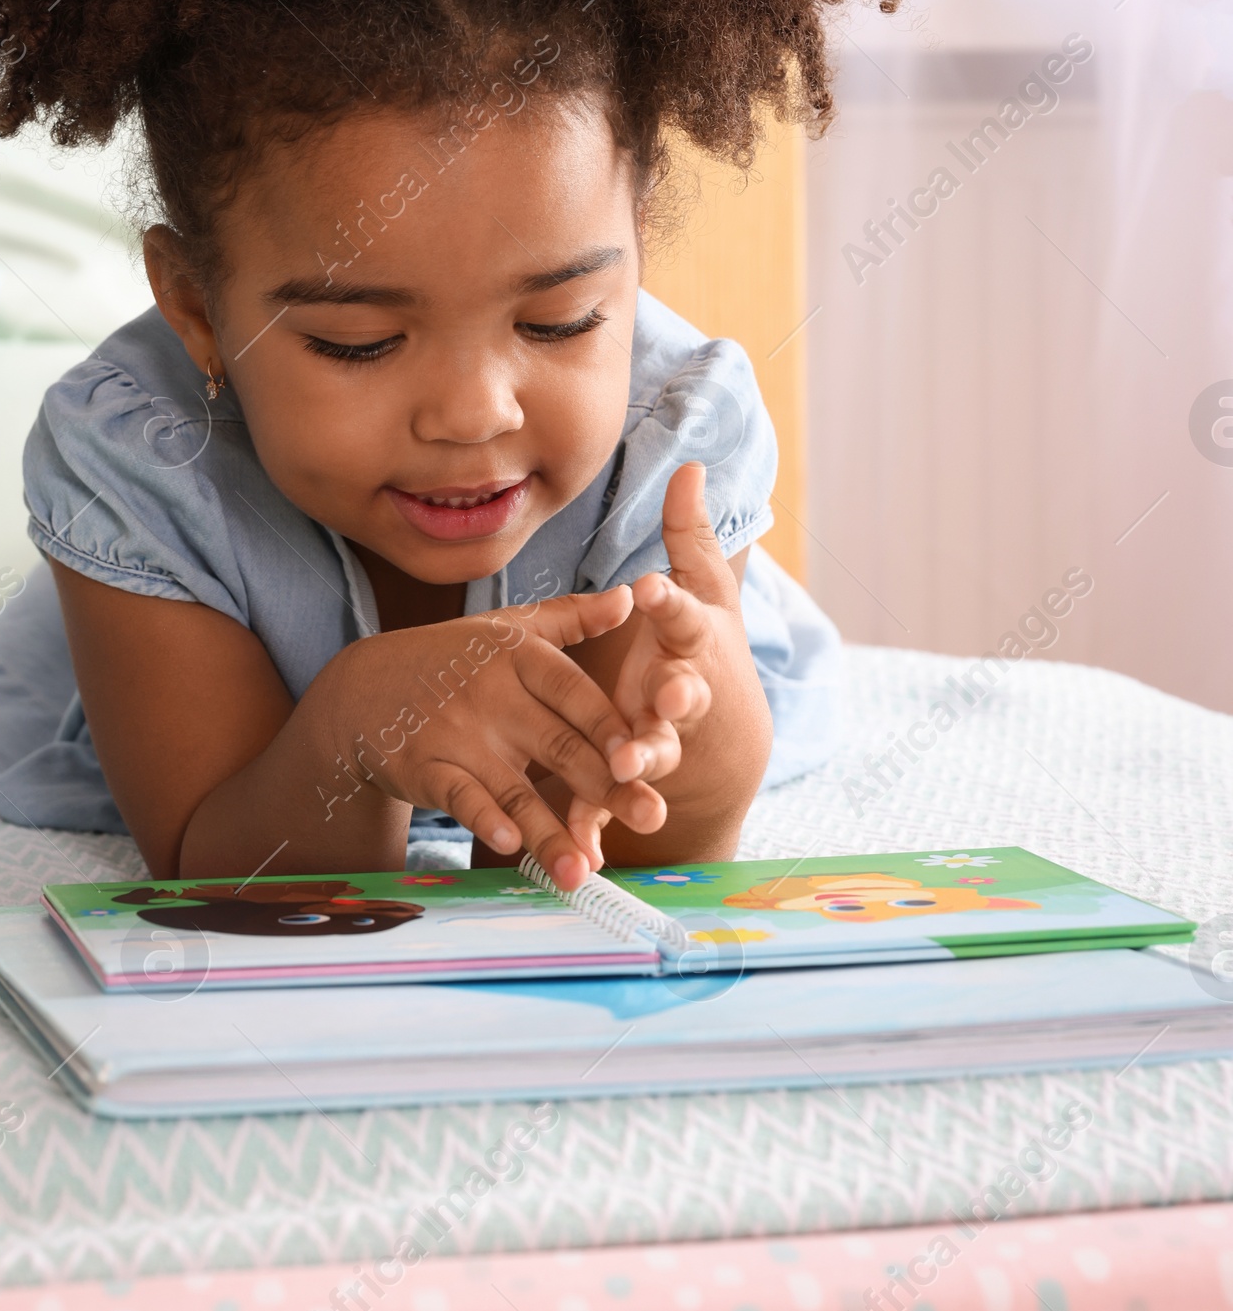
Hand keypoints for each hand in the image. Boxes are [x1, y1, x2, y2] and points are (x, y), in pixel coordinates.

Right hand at [316, 586, 663, 889]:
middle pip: (559, 744)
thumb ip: (572, 617)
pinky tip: (510, 844)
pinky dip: (484, 819)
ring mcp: (457, 732)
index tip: (648, 755)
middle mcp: (492, 693)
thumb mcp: (508, 627)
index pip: (574, 692)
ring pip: (514, 786)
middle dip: (607, 785)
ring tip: (584, 871)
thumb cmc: (452, 659)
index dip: (610, 724)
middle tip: (652, 819)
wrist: (363, 689)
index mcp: (519, 656)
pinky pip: (461, 796)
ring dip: (550, 831)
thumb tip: (632, 595)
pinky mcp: (425, 767)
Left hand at [560, 463, 771, 863]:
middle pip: (683, 694)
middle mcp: (683, 694)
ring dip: (642, 761)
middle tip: (665, 696)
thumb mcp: (707, 595)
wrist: (728, 746)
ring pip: (654, 753)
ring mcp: (665, 741)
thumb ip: (690, 538)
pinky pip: (614, 804)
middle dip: (675, 696)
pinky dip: (598, 824)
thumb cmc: (707, 652)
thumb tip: (690, 466)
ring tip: (628, 770)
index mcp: (692, 644)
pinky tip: (582, 844)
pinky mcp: (638, 783)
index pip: (685, 617)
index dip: (671, 602)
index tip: (651, 585)